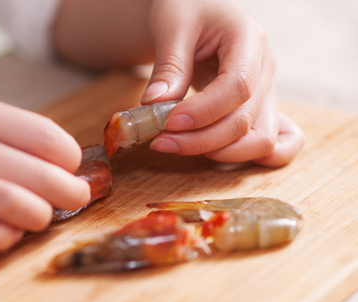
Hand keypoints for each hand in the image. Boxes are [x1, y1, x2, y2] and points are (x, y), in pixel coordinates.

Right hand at [0, 91, 89, 251]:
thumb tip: (50, 155)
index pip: (46, 136)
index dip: (69, 159)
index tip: (71, 170)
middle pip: (41, 173)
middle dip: (70, 192)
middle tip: (75, 199)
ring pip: (16, 204)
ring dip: (40, 217)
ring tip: (41, 218)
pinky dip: (4, 239)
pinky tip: (7, 234)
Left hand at [142, 0, 303, 165]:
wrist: (198, 9)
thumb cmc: (187, 9)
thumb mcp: (172, 26)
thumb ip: (169, 66)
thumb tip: (154, 106)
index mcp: (249, 40)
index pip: (236, 87)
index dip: (203, 112)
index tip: (167, 123)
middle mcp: (266, 69)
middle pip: (246, 122)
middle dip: (201, 140)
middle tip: (159, 142)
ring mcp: (267, 92)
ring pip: (261, 139)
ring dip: (219, 152)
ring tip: (176, 147)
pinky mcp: (259, 108)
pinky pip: (277, 141)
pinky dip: (252, 156)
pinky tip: (219, 156)